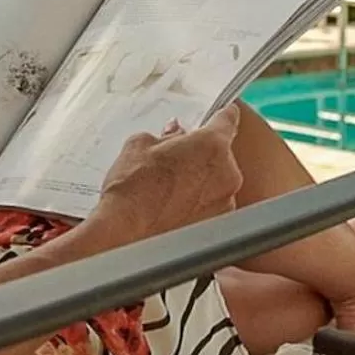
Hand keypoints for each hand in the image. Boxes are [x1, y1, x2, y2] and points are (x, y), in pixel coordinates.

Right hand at [90, 104, 244, 245]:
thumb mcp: (140, 146)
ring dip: (202, 184)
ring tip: (171, 194)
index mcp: (211, 144)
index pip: (227, 120)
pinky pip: (214, 208)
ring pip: (218, 184)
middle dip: (202, 157)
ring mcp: (226, 202)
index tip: (221, 117)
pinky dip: (201, 207)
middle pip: (221, 155)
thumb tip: (174, 134)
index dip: (221, 117)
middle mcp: (227, 173)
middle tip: (177, 164)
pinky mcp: (219, 226)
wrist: (126, 237)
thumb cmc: (132, 190)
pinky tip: (176, 211)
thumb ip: (164, 135)